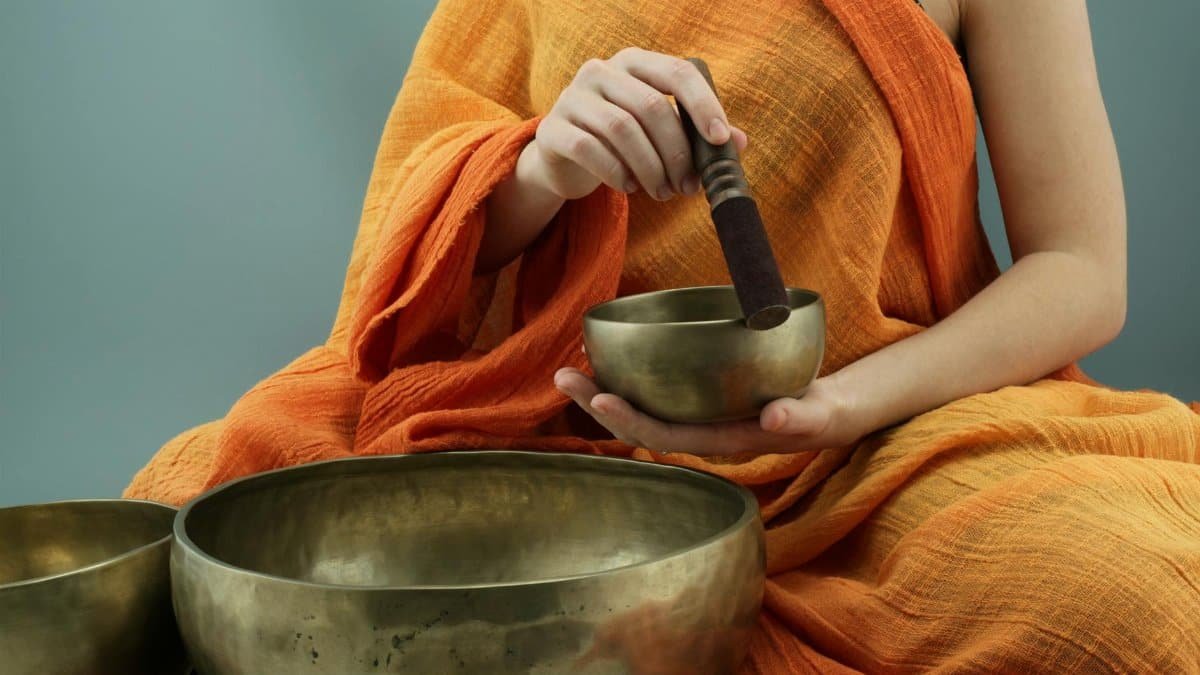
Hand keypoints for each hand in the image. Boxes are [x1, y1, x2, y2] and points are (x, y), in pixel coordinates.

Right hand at [527, 47, 748, 201]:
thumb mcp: (658, 133)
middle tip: (687, 186)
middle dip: (677, 152)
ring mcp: (572, 97)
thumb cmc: (620, 142)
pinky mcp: (553, 130)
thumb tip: (740, 143)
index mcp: (634, 63)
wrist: (563, 159)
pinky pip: (591, 150)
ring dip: (650, 168)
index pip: (677, 73)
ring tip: (662, 193)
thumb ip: (695, 132)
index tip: (718, 140)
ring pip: (622, 129)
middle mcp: (601, 71)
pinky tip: (630, 188)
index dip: (703, 105)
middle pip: (651, 106)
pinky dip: (617, 174)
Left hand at [553, 367, 862, 455]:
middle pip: (637, 427)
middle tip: (561, 376)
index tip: (601, 398)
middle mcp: (698, 434)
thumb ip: (799, 419)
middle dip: (598, 405)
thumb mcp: (818, 417)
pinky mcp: (693, 403)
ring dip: (601, 394)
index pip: (666, 436)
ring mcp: (693, 420)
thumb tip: (774, 416)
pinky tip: (603, 360)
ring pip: (638, 413)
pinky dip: (623, 380)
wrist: (822, 415)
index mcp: (720, 442)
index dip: (631, 420)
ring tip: (566, 372)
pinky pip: (650, 396)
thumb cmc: (817, 415)